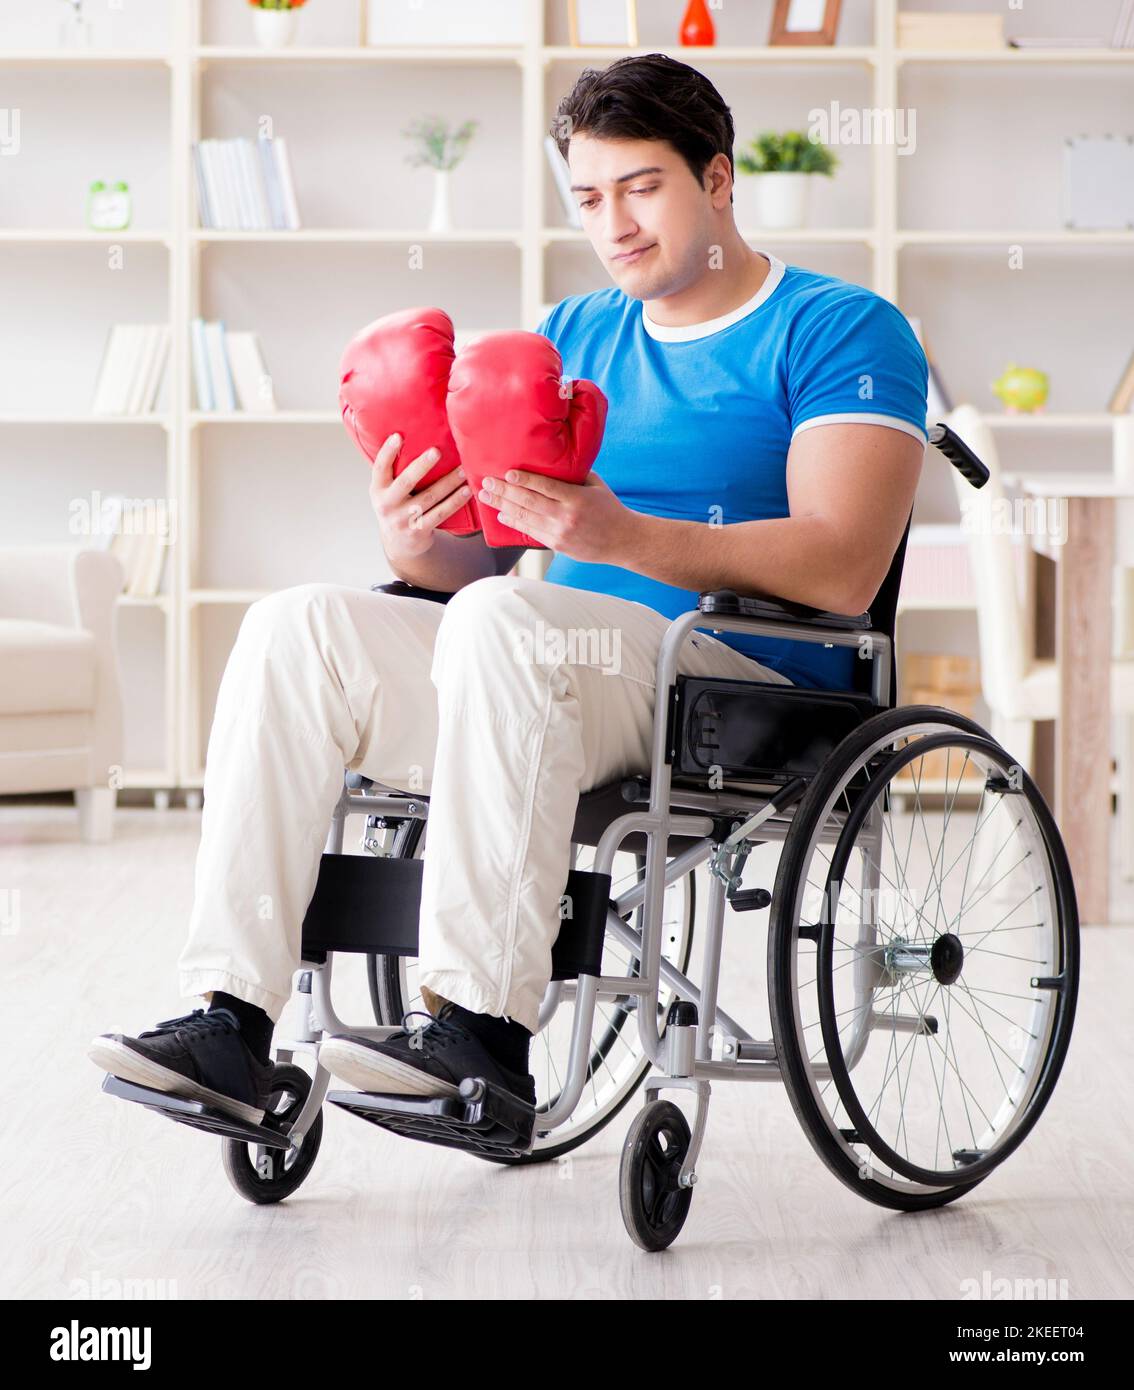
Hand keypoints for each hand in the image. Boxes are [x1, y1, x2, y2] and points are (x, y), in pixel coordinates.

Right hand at [369, 432, 473, 563]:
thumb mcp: (387, 490)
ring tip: (463, 470)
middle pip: (406, 482)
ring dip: (448, 483)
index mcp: (377, 489)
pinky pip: (440, 514)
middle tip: (436, 451)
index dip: (388, 452)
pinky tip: (467, 491)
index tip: (398, 436)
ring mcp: (403, 519)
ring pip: (429, 498)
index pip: (380, 467)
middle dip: (421, 466)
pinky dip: (455, 502)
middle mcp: (387, 504)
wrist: (398, 544)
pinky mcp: (419, 531)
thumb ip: (395, 471)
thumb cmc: (397, 507)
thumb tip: (414, 436)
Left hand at [477, 468, 630, 562]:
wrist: (623, 541)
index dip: (524, 480)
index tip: (507, 473)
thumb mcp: (595, 485)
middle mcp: (566, 517)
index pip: (545, 487)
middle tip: (486, 483)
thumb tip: (552, 459)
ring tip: (486, 497)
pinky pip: (531, 532)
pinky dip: (514, 522)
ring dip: (502, 507)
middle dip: (504, 492)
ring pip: (525, 518)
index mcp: (577, 499)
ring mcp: (560, 533)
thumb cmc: (609, 508)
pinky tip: (502, 515)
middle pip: (529, 502)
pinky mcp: (557, 545)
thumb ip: (574, 475)